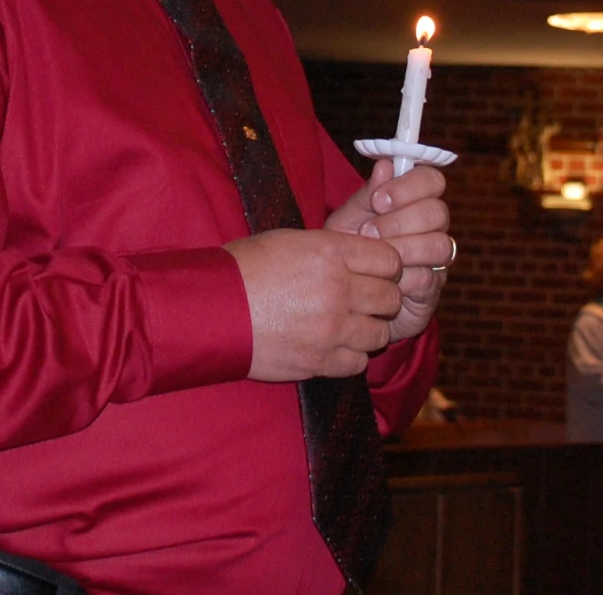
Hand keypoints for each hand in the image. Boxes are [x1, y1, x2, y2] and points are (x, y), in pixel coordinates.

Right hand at [226, 228, 404, 380]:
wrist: (212, 309)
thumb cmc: (245, 269)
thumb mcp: (289, 240)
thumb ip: (331, 247)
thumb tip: (362, 254)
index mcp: (330, 252)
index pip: (390, 260)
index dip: (386, 266)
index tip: (374, 272)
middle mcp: (337, 289)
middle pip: (391, 298)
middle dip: (381, 298)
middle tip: (364, 300)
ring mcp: (331, 329)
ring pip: (381, 333)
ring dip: (368, 329)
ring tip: (349, 325)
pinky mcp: (320, 361)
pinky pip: (358, 363)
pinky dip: (350, 356)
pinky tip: (333, 346)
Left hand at [325, 159, 449, 342]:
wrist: (345, 296)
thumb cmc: (350, 252)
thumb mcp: (348, 222)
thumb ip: (366, 196)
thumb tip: (384, 165)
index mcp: (414, 202)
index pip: (432, 180)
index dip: (408, 186)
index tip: (377, 200)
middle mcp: (432, 227)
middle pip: (437, 211)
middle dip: (399, 220)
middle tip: (368, 232)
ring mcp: (436, 259)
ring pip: (438, 244)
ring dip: (402, 248)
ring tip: (373, 254)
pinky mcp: (432, 289)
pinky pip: (427, 277)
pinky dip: (400, 277)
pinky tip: (380, 278)